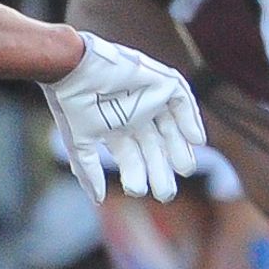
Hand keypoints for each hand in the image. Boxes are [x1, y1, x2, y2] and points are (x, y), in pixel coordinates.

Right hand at [42, 35, 203, 204]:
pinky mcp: (160, 82)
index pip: (132, 156)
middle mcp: (135, 115)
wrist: (72, 67)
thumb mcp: (79, 141)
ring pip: (171, 129)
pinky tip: (196, 140)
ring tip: (184, 170)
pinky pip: (183, 103)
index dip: (137, 174)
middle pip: (154, 147)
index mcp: (115, 128)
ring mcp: (149, 99)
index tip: (139, 192)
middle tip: (165, 193)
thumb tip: (97, 200)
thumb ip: (88, 170)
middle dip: (160, 170)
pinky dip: (190, 120)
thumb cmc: (72, 102)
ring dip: (178, 149)